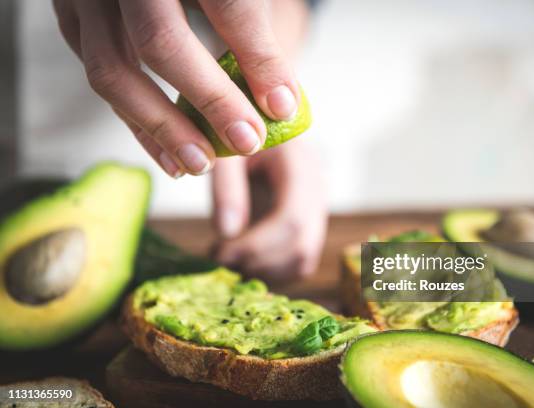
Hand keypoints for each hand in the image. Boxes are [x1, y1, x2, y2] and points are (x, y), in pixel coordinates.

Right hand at [53, 0, 300, 176]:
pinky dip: (137, 125)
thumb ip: (252, 30)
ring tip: (202, 163)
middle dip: (210, 100)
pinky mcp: (71, 18)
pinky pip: (98, 79)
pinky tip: (170, 156)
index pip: (228, 6)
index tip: (282, 107)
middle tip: (247, 141)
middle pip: (160, 41)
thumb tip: (280, 102)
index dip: (258, 58)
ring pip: (113, 70)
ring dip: (162, 128)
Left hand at [213, 140, 327, 280]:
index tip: (220, 253)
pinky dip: (270, 270)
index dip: (257, 246)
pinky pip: (298, 261)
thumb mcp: (225, 149)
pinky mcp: (308, 223)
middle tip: (220, 261)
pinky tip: (242, 260)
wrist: (254, 123)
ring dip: (265, 271)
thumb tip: (227, 233)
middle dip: (259, 263)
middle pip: (302, 246)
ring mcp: (317, 207)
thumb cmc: (236, 131)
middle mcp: (317, 188)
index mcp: (300, 163)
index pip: (292, 219)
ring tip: (228, 260)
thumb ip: (226, 187)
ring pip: (303, 260)